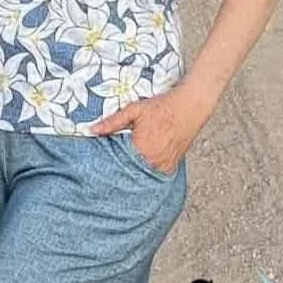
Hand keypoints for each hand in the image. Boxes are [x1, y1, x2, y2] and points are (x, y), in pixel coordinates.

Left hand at [87, 88, 202, 174]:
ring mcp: (163, 166)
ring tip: (125, 171)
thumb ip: (113, 122)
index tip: (98, 170)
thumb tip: (92, 130)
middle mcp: (153, 161)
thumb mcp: (134, 110)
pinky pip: (155, 175)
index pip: (118, 165)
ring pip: (143, 175)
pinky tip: (142, 167)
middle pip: (130, 172)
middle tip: (108, 174)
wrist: (190, 107)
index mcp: (140, 149)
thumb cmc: (162, 107)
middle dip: (121, 171)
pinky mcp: (171, 166)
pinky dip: (148, 171)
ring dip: (135, 172)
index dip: (108, 166)